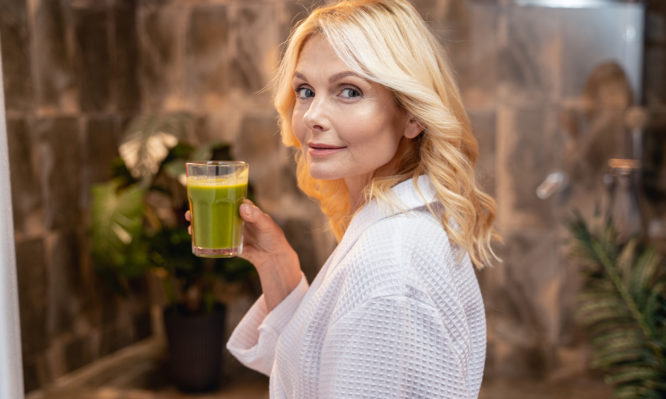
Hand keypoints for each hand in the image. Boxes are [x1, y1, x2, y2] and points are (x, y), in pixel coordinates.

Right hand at [184, 201, 302, 309]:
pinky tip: (194, 237)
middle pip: (215, 210)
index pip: (227, 197)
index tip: (201, 193)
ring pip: (212, 223)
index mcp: (244, 208)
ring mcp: (231, 229)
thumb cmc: (273, 237)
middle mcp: (235, 217)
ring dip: (199, 222)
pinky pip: (214, 239)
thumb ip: (256, 216)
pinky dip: (204, 237)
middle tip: (189, 212)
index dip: (213, 195)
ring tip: (189, 224)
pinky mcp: (229, 242)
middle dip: (200, 209)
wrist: (273, 257)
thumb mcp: (266, 225)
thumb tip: (243, 207)